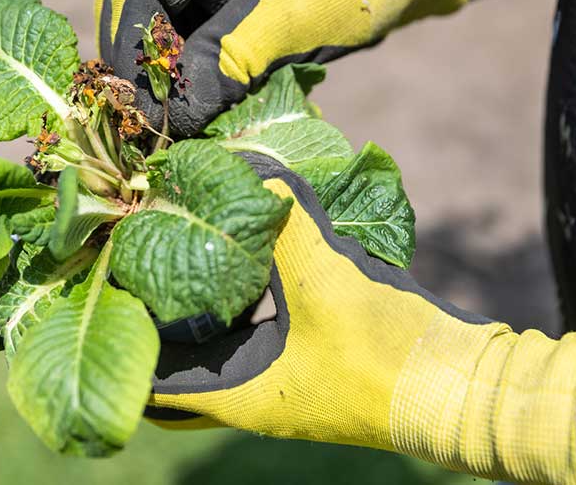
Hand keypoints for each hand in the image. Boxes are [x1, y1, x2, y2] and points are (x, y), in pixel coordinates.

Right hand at [95, 0, 487, 136]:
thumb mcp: (280, 27)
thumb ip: (220, 65)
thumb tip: (171, 119)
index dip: (131, 54)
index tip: (142, 110)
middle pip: (134, 3)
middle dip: (139, 62)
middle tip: (149, 117)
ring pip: (157, 20)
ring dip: (162, 67)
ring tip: (173, 114)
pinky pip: (186, 26)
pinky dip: (187, 64)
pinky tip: (197, 95)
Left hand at [146, 153, 575, 484]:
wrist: (465, 388)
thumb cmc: (387, 353)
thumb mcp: (325, 281)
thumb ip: (285, 228)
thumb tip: (257, 177)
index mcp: (243, 396)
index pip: (157, 388)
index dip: (129, 346)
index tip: (110, 295)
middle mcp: (259, 397)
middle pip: (186, 367)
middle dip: (161, 324)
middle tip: (141, 267)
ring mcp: (292, 382)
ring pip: (228, 346)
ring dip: (209, 308)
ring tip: (188, 252)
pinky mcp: (322, 362)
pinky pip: (267, 330)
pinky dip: (254, 297)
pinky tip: (259, 255)